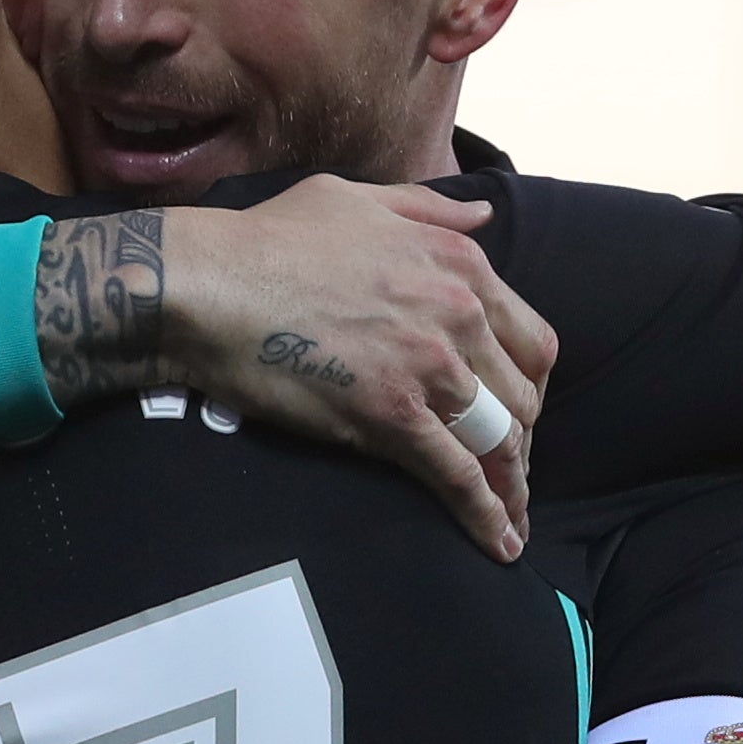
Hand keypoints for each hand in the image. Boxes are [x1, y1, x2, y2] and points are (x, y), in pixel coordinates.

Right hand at [158, 178, 553, 560]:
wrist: (210, 283)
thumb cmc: (271, 238)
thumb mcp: (357, 199)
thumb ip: (431, 209)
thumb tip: (483, 216)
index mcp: (459, 263)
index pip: (532, 339)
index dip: (528, 384)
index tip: (515, 408)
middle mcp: (459, 313)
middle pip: (523, 396)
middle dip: (521, 438)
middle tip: (506, 469)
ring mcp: (430, 367)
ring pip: (500, 440)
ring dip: (511, 485)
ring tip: (513, 518)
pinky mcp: (393, 416)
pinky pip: (459, 475)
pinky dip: (487, 514)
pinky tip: (501, 544)